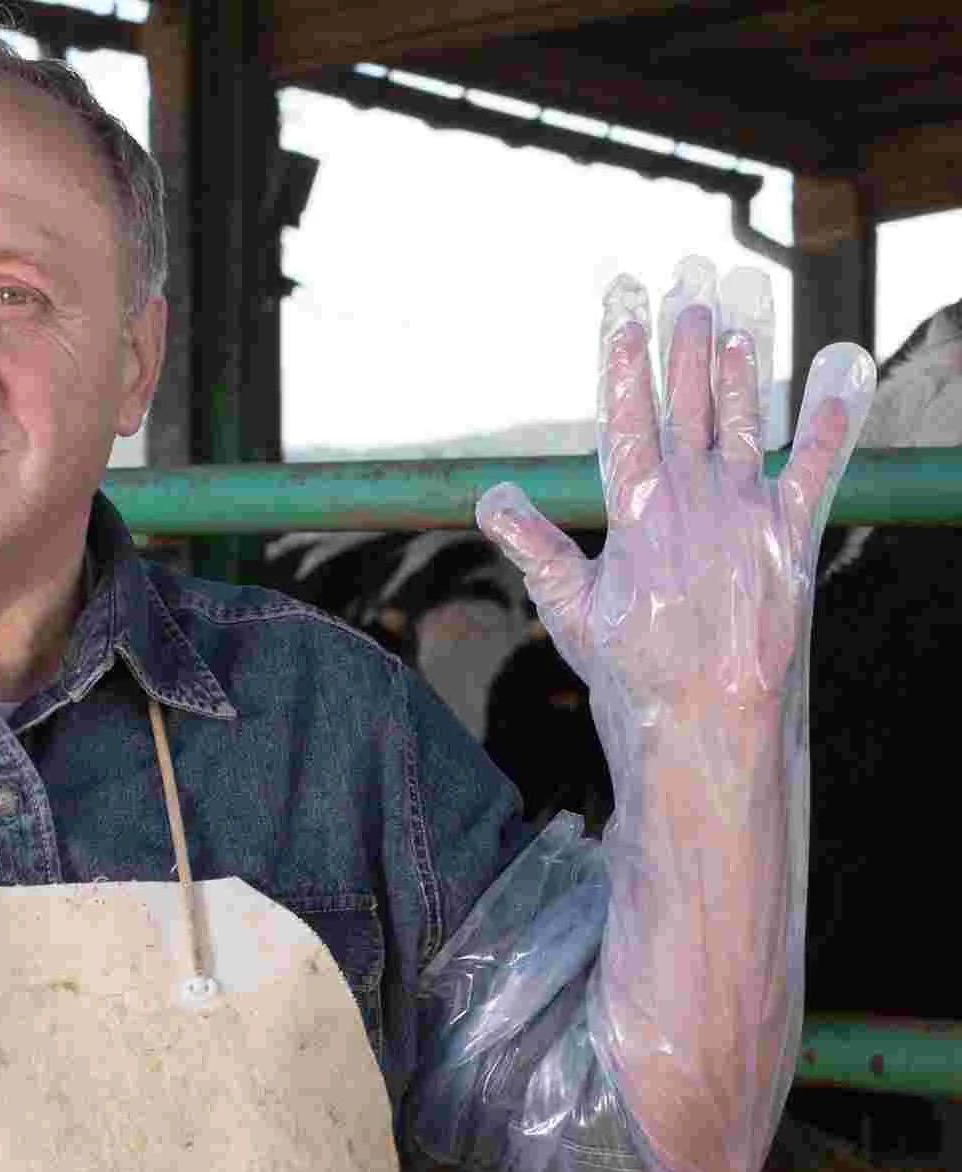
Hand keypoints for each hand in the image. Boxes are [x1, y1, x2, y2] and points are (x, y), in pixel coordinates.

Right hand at [475, 256, 876, 716]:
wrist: (703, 715)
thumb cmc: (628, 670)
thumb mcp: (567, 607)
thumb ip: (532, 543)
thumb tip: (491, 497)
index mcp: (635, 508)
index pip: (626, 415)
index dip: (624, 357)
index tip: (625, 307)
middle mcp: (693, 494)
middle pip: (686, 401)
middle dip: (685, 342)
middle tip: (688, 288)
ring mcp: (746, 509)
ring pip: (741, 418)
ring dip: (740, 363)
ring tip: (737, 315)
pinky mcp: (790, 533)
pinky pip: (816, 461)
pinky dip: (833, 411)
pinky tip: (847, 365)